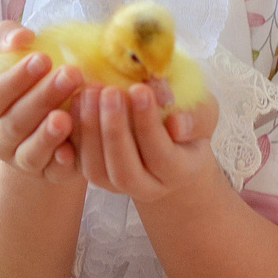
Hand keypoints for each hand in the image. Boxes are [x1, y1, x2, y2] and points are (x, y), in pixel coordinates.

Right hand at [0, 25, 83, 186]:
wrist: (57, 114)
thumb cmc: (34, 77)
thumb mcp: (19, 53)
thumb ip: (11, 38)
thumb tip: (22, 38)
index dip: (14, 79)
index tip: (43, 58)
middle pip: (14, 123)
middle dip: (42, 98)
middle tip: (71, 74)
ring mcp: (21, 159)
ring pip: (29, 153)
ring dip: (47, 136)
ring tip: (66, 117)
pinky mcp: (48, 174)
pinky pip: (52, 173)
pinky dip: (60, 164)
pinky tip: (71, 151)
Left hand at [73, 81, 218, 205]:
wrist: (168, 140)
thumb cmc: (186, 119)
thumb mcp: (202, 112)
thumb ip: (195, 116)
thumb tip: (176, 123)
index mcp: (180, 172)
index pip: (162, 155)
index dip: (148, 124)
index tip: (139, 89)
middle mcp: (149, 187)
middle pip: (125, 170)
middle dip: (114, 130)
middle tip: (109, 91)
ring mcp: (118, 187)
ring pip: (97, 170)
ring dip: (90, 130)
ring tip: (90, 92)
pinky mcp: (96, 176)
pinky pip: (79, 162)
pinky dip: (75, 134)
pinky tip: (75, 100)